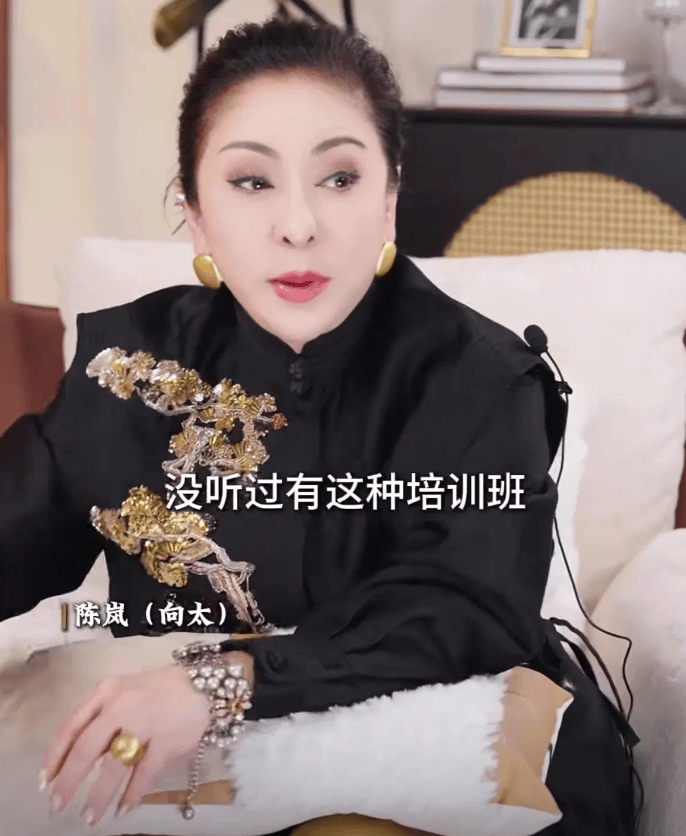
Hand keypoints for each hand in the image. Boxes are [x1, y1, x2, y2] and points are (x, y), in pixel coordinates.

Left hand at [40, 649, 253, 825]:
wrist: (203, 683)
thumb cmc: (159, 689)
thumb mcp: (124, 691)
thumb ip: (101, 715)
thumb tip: (76, 758)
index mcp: (106, 691)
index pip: (72, 726)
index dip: (54, 757)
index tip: (45, 781)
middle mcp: (122, 704)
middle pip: (87, 748)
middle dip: (69, 781)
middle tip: (57, 805)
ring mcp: (146, 722)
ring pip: (114, 765)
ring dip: (99, 795)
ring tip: (90, 818)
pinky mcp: (167, 739)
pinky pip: (144, 773)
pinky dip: (132, 794)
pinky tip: (123, 809)